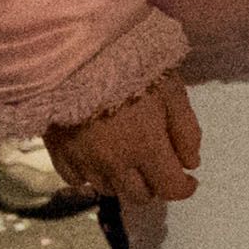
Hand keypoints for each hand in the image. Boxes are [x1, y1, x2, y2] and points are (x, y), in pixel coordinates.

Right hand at [48, 73, 201, 206]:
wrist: (74, 52)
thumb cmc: (131, 65)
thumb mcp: (172, 90)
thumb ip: (186, 131)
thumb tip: (191, 164)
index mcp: (146, 147)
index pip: (170, 189)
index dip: (184, 188)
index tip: (188, 179)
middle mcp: (114, 162)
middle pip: (138, 196)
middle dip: (154, 185)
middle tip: (156, 164)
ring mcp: (82, 159)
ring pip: (108, 190)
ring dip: (123, 181)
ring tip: (127, 157)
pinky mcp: (57, 152)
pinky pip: (76, 180)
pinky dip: (90, 175)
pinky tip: (96, 157)